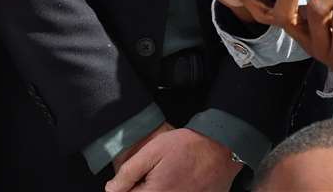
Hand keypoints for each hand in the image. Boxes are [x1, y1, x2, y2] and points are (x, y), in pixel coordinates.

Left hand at [104, 127, 242, 191]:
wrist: (221, 149)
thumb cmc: (187, 146)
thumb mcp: (153, 150)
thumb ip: (129, 172)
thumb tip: (110, 190)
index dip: (123, 189)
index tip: (129, 181)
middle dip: (139, 189)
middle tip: (151, 175)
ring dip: (156, 190)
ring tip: (165, 176)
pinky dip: (172, 190)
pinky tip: (176, 182)